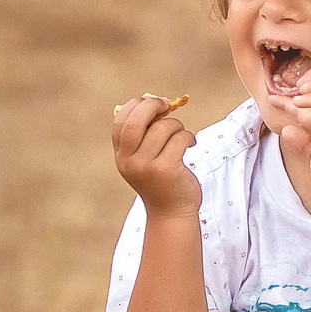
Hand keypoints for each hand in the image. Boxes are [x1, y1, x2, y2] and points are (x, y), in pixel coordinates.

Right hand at [111, 93, 200, 216]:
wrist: (171, 211)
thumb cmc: (161, 180)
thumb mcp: (144, 158)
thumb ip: (144, 134)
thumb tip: (153, 100)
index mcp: (121, 156)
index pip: (120, 120)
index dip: (136, 105)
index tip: (153, 103)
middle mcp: (129, 161)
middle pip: (136, 120)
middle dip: (153, 105)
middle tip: (167, 105)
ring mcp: (146, 167)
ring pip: (163, 128)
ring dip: (177, 126)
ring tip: (182, 136)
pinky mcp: (166, 170)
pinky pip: (179, 139)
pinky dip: (188, 137)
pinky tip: (190, 144)